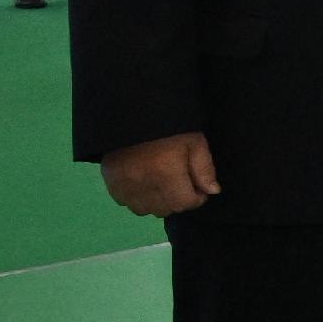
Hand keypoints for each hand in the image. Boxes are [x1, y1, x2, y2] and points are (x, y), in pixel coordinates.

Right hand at [102, 131, 219, 217]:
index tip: (198, 189)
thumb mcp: (194, 141)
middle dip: (177, 200)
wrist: (133, 112)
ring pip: (144, 210)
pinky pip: (125, 202)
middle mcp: (143, 182)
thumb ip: (204, 169)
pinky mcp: (110, 182)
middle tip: (180, 184)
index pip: (183, 203)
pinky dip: (136, 198)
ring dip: (156, 202)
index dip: (196, 198)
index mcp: (166, 172)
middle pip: (164, 209)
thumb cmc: (169, 126)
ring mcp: (123, 184)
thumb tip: (212, 192)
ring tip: (161, 184)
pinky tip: (143, 183)